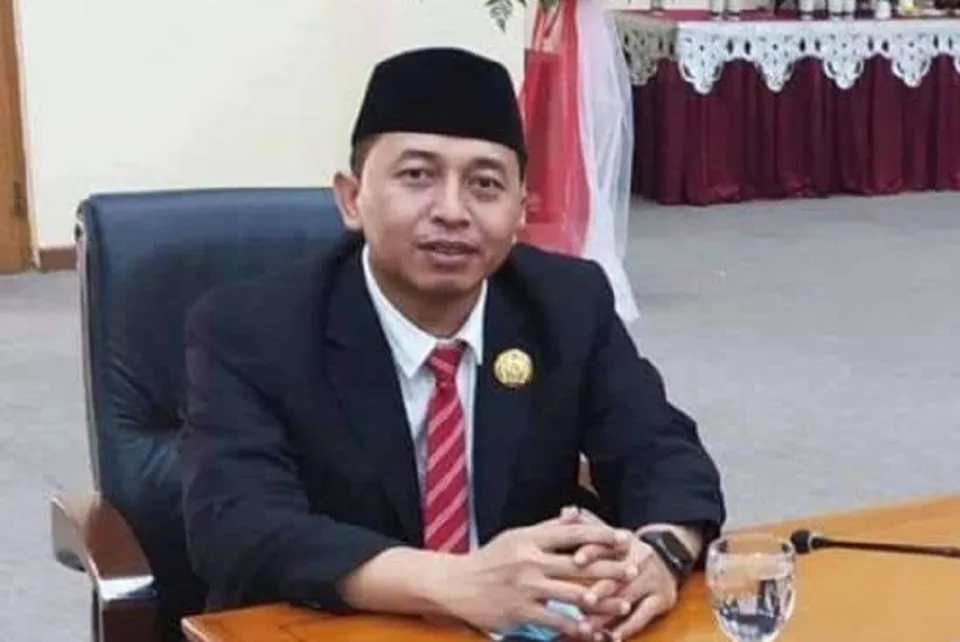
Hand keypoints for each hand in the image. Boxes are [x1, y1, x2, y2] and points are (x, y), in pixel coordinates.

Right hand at [436, 518, 637, 639]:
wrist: (457, 584)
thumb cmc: (490, 559)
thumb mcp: (516, 536)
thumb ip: (547, 528)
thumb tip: (574, 513)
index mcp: (530, 539)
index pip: (572, 534)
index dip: (601, 535)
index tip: (624, 537)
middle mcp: (530, 561)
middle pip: (579, 564)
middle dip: (610, 567)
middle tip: (635, 569)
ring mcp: (526, 588)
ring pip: (572, 594)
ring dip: (601, 601)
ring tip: (623, 604)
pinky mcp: (520, 611)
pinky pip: (555, 620)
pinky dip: (576, 626)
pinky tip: (593, 631)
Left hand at [562, 508, 680, 640]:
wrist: (668, 558)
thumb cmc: (627, 550)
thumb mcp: (611, 534)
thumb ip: (586, 524)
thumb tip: (566, 510)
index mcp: (624, 543)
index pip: (606, 545)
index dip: (591, 551)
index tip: (576, 560)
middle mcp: (639, 560)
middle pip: (616, 576)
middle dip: (598, 590)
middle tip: (581, 602)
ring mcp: (651, 580)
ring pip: (627, 598)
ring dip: (606, 615)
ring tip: (586, 628)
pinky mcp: (661, 599)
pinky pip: (644, 615)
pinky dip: (627, 627)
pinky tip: (612, 637)